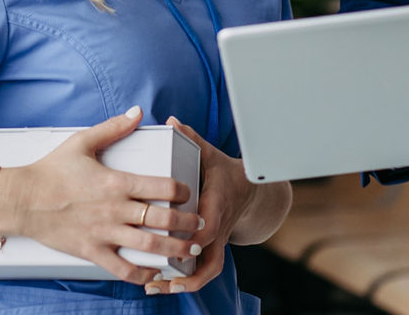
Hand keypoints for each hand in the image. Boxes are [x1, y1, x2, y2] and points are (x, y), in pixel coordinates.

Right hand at [9, 106, 202, 286]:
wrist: (22, 199)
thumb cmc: (50, 171)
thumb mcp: (81, 142)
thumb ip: (113, 127)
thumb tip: (136, 112)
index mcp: (116, 182)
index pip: (161, 187)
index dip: (182, 190)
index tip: (188, 192)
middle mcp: (114, 210)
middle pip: (162, 219)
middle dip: (187, 223)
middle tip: (200, 223)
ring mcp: (104, 233)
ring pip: (148, 246)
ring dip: (175, 249)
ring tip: (190, 250)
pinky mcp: (92, 251)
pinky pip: (122, 268)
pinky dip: (142, 273)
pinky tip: (154, 272)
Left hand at [144, 117, 251, 295]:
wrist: (252, 193)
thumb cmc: (227, 174)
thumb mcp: (212, 154)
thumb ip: (191, 140)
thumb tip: (172, 122)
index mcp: (218, 205)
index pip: (211, 226)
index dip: (198, 236)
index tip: (182, 240)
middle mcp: (217, 228)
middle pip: (211, 260)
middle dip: (187, 272)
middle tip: (160, 276)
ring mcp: (214, 241)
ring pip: (207, 271)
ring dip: (184, 283)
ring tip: (157, 288)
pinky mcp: (209, 248)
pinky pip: (201, 270)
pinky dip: (184, 280)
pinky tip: (162, 284)